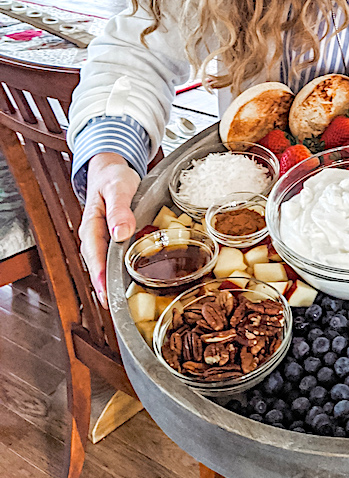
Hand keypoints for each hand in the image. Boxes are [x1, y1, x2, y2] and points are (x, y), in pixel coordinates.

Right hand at [78, 153, 140, 308]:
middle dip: (104, 287)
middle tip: (115, 307)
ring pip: (103, 264)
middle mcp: (93, 235)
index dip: (100, 276)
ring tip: (120, 303)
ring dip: (110, 283)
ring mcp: (100, 239)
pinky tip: (127, 283)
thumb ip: (120, 209)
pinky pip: (112, 258)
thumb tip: (121, 233)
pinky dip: (117, 272)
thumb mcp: (119, 187)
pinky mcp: (110, 239)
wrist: (110, 170)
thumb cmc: (113, 177)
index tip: (106, 293)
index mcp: (91, 224)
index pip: (94, 255)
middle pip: (96, 265)